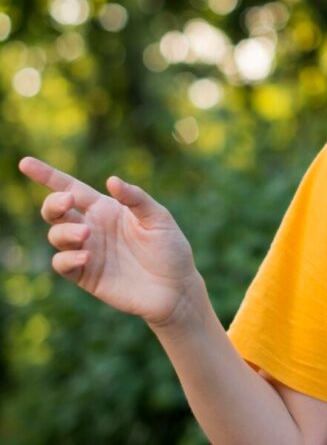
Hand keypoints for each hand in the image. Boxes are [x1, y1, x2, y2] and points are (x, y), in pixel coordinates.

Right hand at [19, 156, 200, 327]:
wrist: (176, 287)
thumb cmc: (170, 248)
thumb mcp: (158, 218)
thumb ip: (136, 199)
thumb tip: (111, 180)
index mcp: (107, 208)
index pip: (71, 188)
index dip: (47, 176)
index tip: (25, 163)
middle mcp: (92, 227)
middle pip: (56, 210)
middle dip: (53, 203)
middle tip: (66, 202)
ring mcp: (87, 251)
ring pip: (56, 235)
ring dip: (65, 231)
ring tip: (86, 234)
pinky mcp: (85, 275)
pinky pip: (62, 263)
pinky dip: (68, 257)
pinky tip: (87, 256)